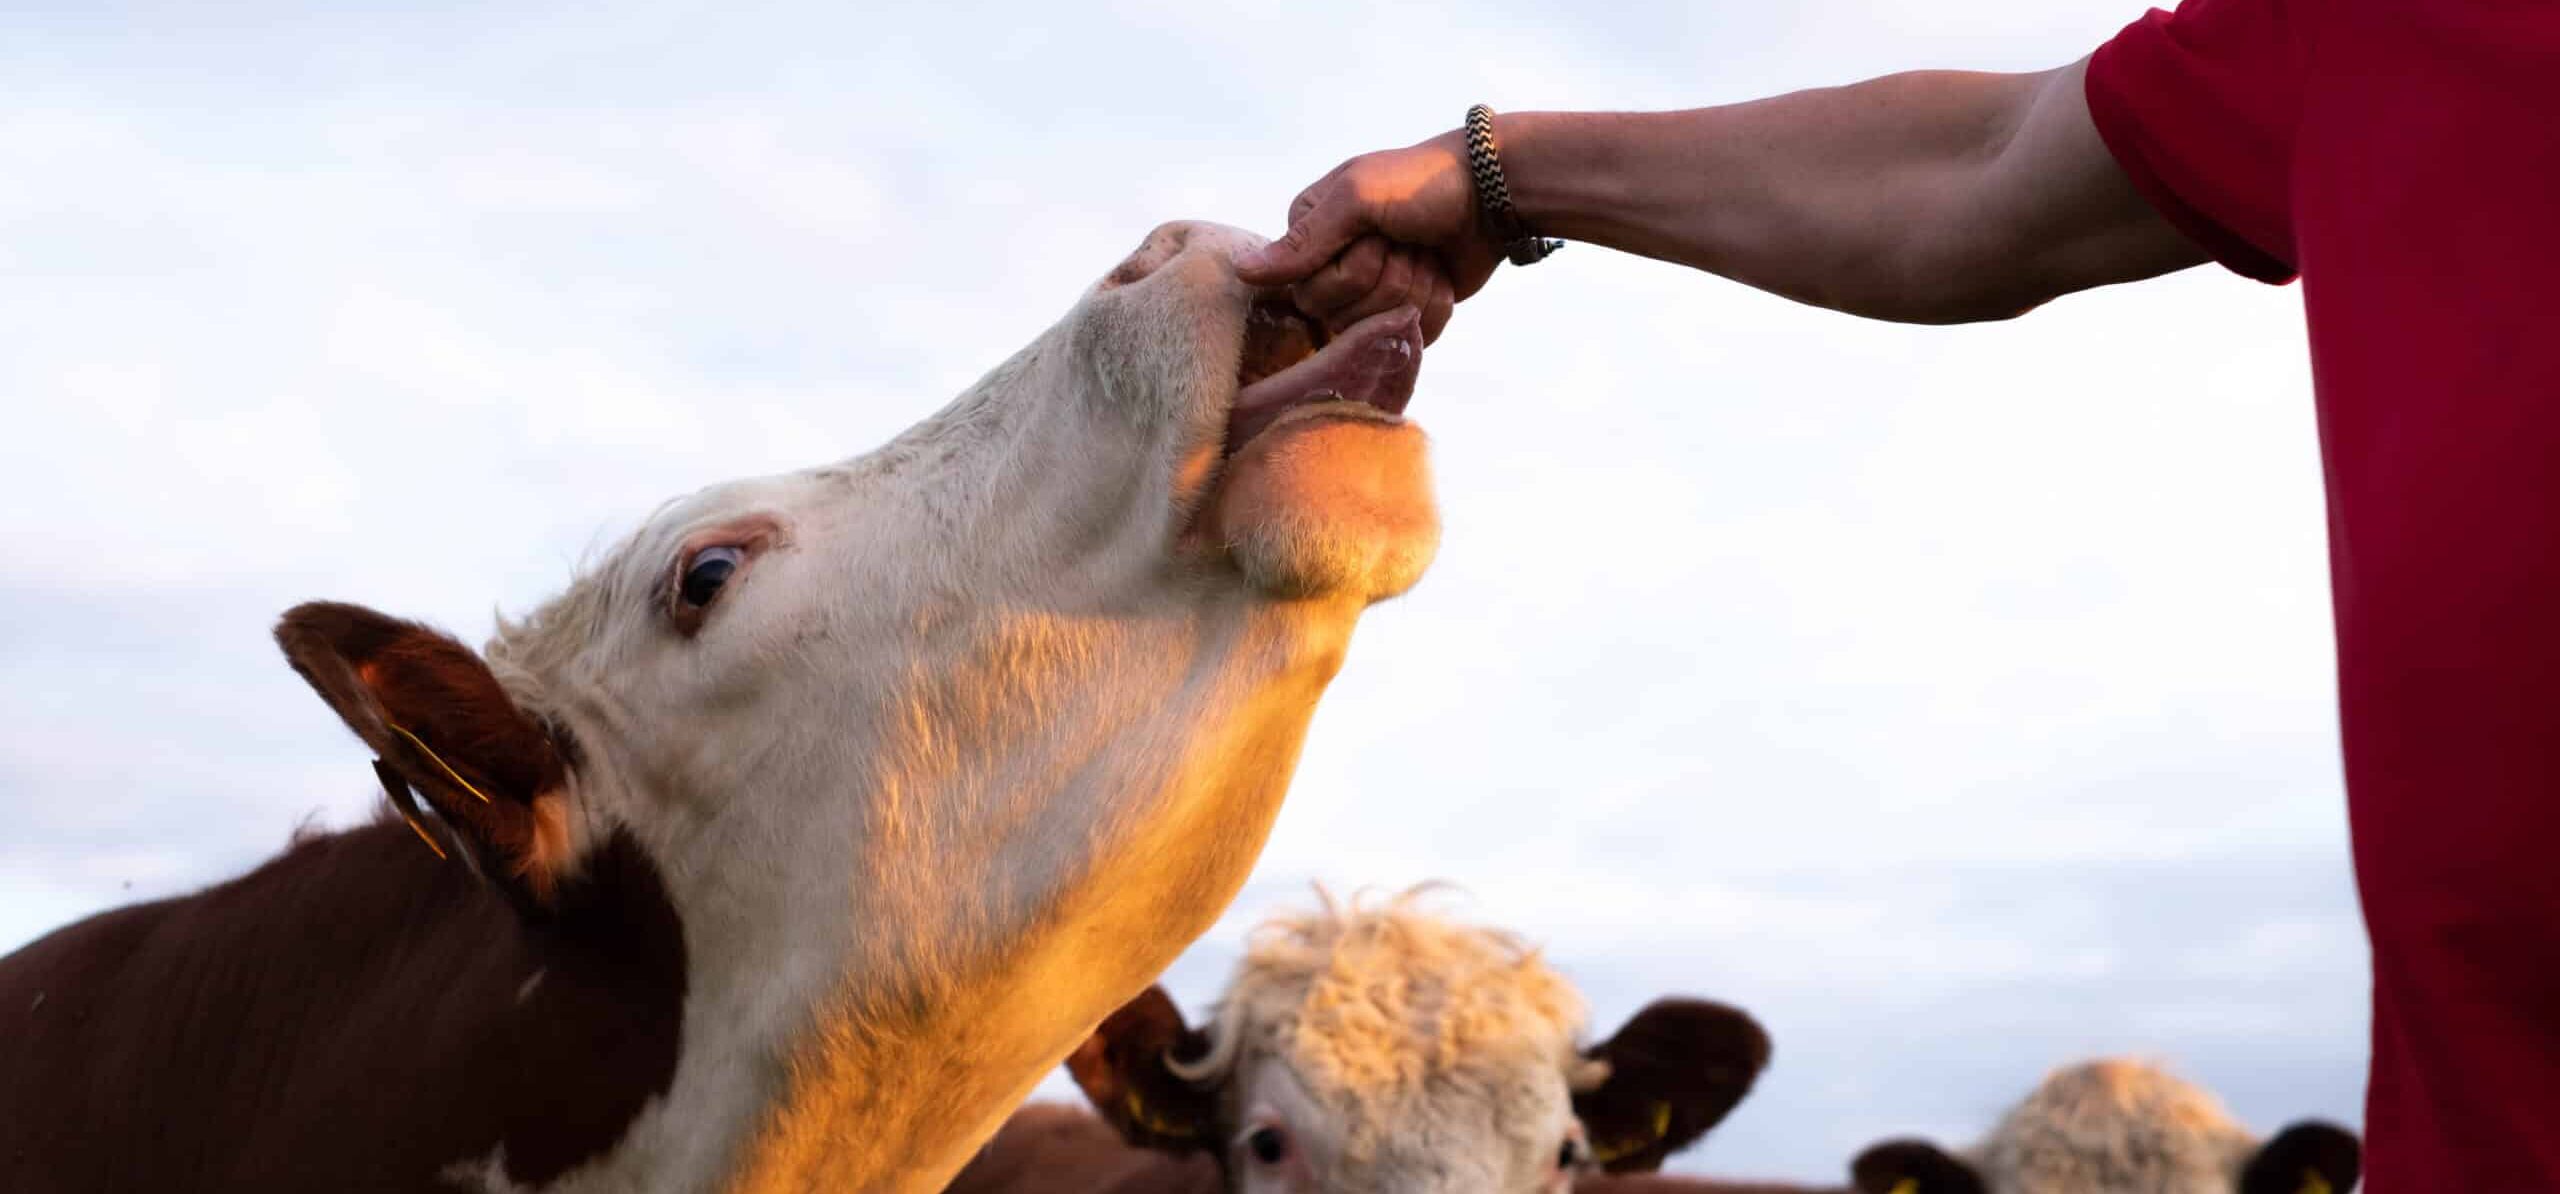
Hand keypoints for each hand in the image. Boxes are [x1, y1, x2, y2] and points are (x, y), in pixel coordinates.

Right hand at [1235, 130, 1501, 343]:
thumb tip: (1242, 272)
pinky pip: (1409, 338)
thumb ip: (1303, 241)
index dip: (1350, 273)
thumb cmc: (1422, 183)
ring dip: (1415, 288)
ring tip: (1427, 253)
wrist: (1494, 193)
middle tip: (1408, 242)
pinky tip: (1442, 276)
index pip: (1308, 292)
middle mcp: (1331, 264)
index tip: (1377, 236)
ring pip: (1377, 328)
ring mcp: (1370, 292)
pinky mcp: (1406, 312)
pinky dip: (1435, 307)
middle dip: (1387, 280)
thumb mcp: (1357, 199)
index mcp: (1309, 231)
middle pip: (1341, 316)